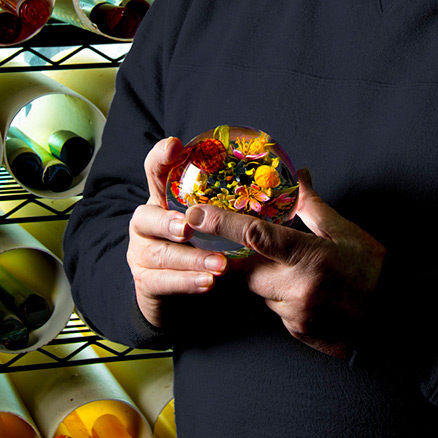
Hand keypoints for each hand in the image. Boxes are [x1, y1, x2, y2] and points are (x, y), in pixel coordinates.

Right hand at [127, 137, 227, 327]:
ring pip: (160, 254)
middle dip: (167, 221)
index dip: (161, 157)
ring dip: (191, 259)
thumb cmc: (201, 246)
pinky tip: (208, 281)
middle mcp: (146, 223)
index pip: (156, 171)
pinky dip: (187, 282)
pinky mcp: (145, 282)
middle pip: (144, 216)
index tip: (176, 145)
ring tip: (220, 264)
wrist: (175, 292)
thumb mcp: (218, 219)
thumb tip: (296, 171)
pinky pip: (163, 282)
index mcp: (163, 200)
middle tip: (189, 226)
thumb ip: (241, 198)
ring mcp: (141, 254)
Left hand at [184, 171, 385, 358]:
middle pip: (245, 270)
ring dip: (264, 278)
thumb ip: (313, 206)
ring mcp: (295, 314)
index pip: (256, 236)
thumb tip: (299, 175)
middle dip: (239, 258)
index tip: (197, 212)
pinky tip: (304, 290)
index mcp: (310, 256)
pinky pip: (275, 310)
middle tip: (240, 244)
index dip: (223, 223)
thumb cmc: (374, 270)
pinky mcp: (297, 332)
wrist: (396, 320)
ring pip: (259, 292)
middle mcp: (297, 288)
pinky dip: (280, 297)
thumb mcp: (345, 232)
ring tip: (292, 269)